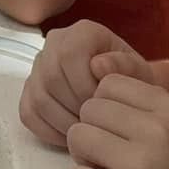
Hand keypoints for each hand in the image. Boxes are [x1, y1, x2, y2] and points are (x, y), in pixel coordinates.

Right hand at [19, 19, 158, 147]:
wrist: (125, 94)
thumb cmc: (133, 83)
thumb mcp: (139, 74)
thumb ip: (125, 66)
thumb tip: (98, 65)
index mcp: (83, 32)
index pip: (70, 56)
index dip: (85, 86)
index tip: (104, 106)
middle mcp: (55, 42)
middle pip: (50, 78)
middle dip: (74, 107)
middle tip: (96, 124)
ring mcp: (39, 67)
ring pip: (38, 98)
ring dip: (63, 122)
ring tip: (87, 132)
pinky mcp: (30, 90)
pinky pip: (28, 112)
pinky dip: (48, 130)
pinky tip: (71, 136)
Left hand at [67, 74, 168, 168]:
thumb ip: (152, 113)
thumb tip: (99, 94)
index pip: (110, 83)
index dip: (104, 107)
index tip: (116, 130)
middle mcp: (158, 132)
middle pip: (89, 109)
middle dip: (92, 131)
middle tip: (108, 157)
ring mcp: (141, 165)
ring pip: (77, 137)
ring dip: (84, 157)